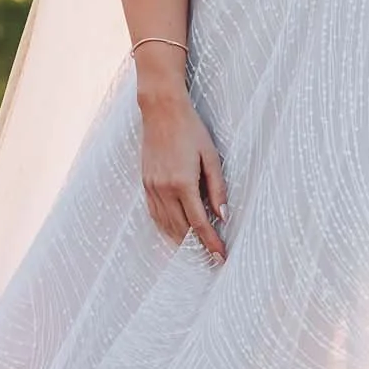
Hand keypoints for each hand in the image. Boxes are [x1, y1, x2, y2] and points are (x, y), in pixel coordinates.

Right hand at [138, 92, 227, 258]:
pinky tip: (175, 232)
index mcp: (183, 183)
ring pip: (166, 225)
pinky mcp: (145, 183)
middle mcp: (164, 189)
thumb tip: (224, 215)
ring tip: (195, 250)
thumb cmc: (191, 130)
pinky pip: (154, 214)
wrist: (161, 111)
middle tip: (211, 257)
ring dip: (181, 240)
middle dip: (197, 246)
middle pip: (181, 229)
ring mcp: (152, 187)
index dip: (211, 242)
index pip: (199, 223)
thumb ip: (217, 188)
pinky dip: (165, 227)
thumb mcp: (210, 157)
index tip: (221, 256)